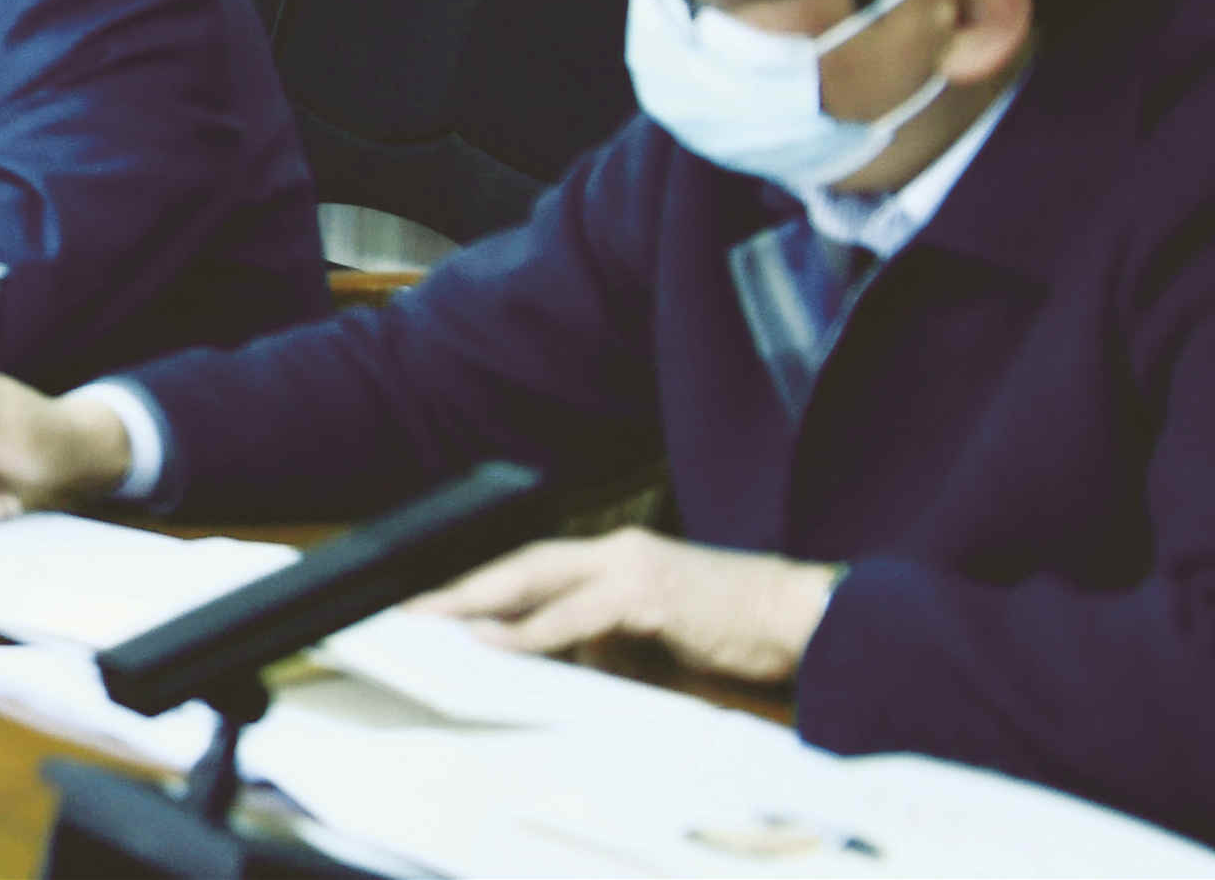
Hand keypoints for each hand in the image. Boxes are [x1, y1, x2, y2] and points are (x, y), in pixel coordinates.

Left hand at [417, 530, 839, 683]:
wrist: (804, 621)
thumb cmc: (733, 635)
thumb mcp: (654, 643)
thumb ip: (603, 646)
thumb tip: (551, 663)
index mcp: (616, 559)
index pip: (533, 567)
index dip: (481, 585)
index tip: (435, 608)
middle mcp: (617, 552)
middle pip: (521, 563)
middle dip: (463, 588)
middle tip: (410, 610)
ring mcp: (633, 567)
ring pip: (538, 578)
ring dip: (482, 603)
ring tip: (436, 624)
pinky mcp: (651, 592)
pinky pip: (578, 613)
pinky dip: (535, 631)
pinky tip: (501, 644)